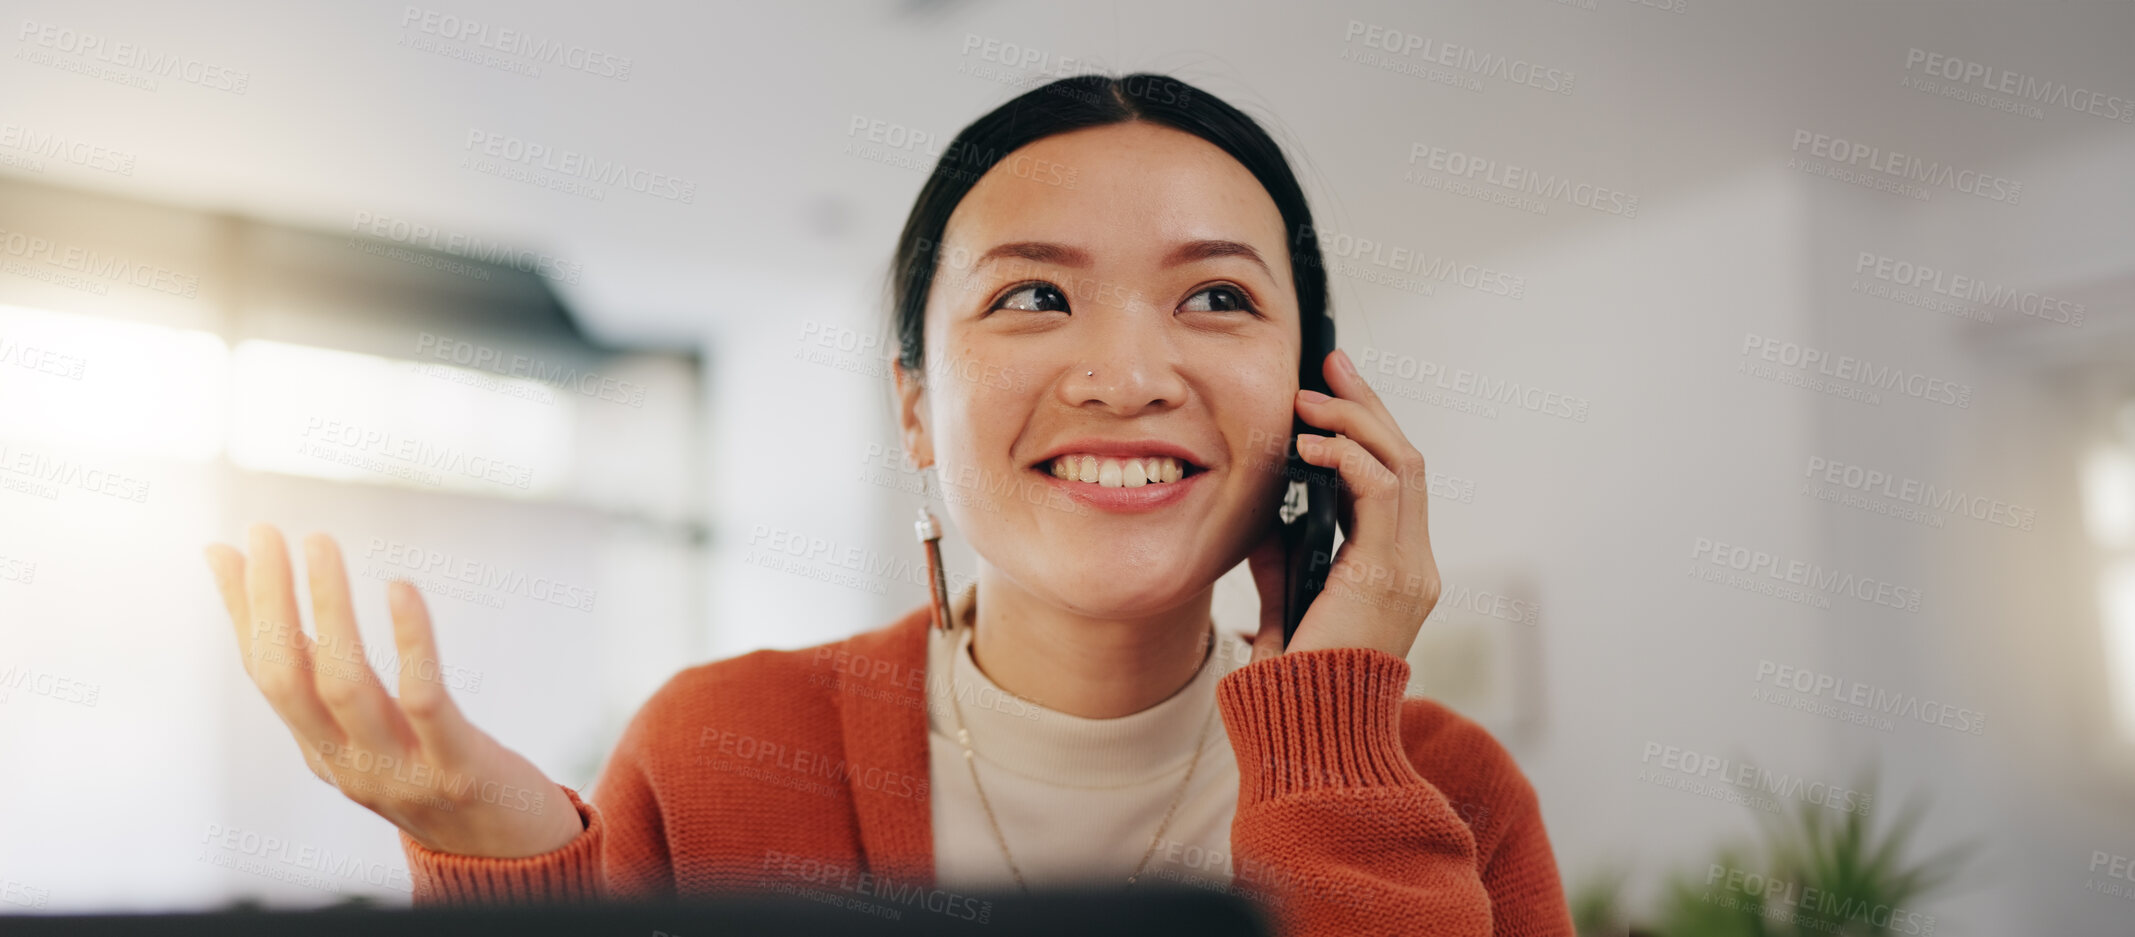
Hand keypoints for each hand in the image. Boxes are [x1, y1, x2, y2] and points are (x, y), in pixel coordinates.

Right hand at [204, 524, 583, 857]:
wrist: (512, 854)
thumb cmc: (439, 773)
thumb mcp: (371, 730)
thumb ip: (329, 677)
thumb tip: (279, 610)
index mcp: (320, 752)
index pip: (265, 674)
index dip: (242, 613)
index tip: (224, 548)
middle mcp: (347, 765)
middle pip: (287, 678)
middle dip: (269, 602)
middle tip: (266, 532)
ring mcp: (399, 771)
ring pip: (344, 684)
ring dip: (326, 609)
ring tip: (318, 543)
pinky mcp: (458, 768)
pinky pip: (425, 699)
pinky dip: (412, 641)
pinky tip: (400, 587)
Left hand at [1246, 347, 1440, 663]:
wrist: (1308, 733)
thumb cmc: (1296, 680)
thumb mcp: (1284, 599)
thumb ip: (1282, 555)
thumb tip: (1265, 511)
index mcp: (1397, 572)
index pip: (1394, 482)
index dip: (1367, 432)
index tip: (1330, 394)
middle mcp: (1415, 567)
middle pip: (1407, 460)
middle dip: (1368, 406)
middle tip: (1332, 363)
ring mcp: (1410, 570)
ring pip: (1402, 464)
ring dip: (1357, 420)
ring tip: (1313, 394)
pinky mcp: (1389, 574)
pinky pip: (1380, 490)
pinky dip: (1349, 456)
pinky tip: (1311, 445)